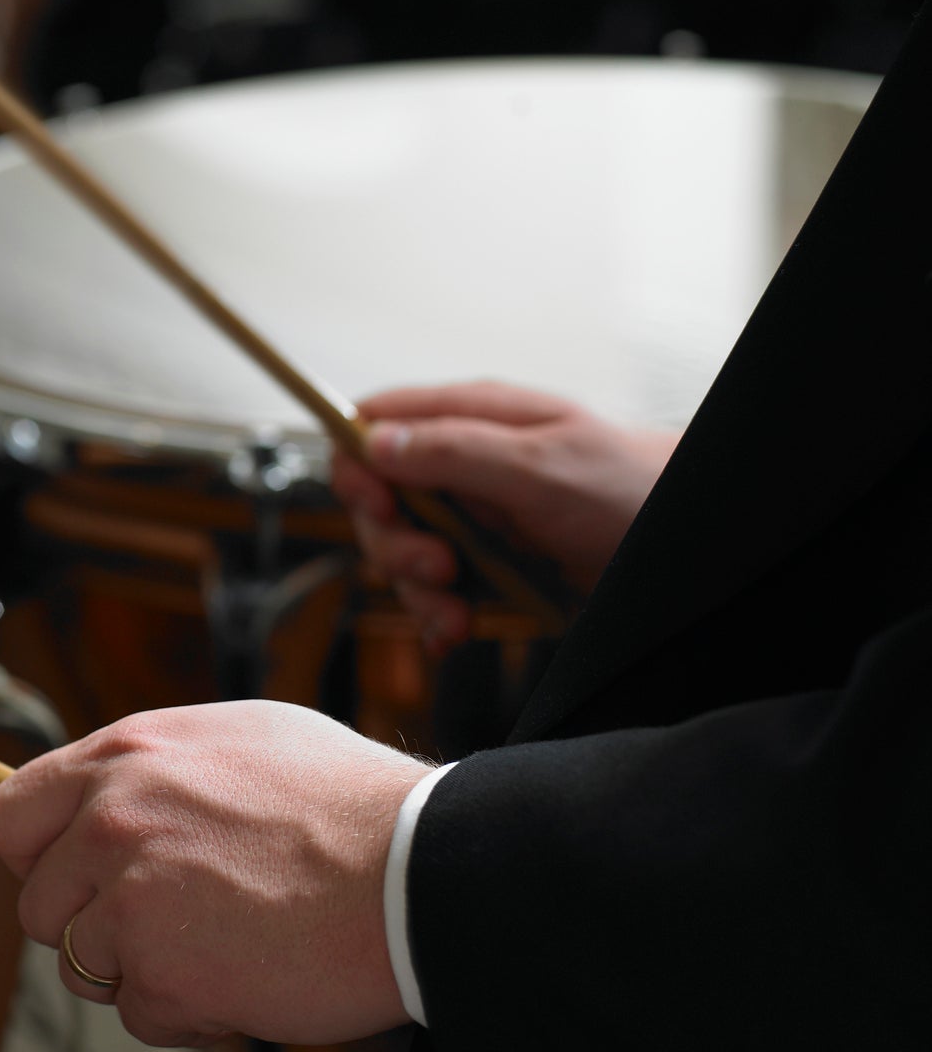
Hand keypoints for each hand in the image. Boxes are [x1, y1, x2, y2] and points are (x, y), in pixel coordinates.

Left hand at [0, 701, 429, 1046]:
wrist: (420, 868)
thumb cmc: (350, 804)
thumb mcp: (241, 739)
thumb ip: (157, 768)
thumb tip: (112, 789)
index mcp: (125, 755)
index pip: (8, 815)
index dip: (34, 857)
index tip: (70, 878)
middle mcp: (111, 817)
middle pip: (37, 904)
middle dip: (91, 925)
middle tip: (165, 923)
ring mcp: (129, 895)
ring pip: (84, 966)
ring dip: (142, 971)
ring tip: (221, 945)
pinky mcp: (162, 968)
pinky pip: (141, 1015)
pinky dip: (188, 1013)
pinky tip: (245, 977)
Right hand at [331, 382, 678, 650]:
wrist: (694, 550)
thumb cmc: (633, 490)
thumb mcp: (542, 466)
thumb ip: (455, 450)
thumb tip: (374, 440)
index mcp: (472, 419)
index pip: (372, 424)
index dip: (357, 465)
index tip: (378, 508)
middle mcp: (464, 465)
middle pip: (376, 499)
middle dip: (393, 544)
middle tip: (437, 571)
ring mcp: (475, 518)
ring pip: (401, 552)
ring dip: (416, 592)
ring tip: (456, 616)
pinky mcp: (490, 566)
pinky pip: (435, 591)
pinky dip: (437, 617)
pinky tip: (457, 631)